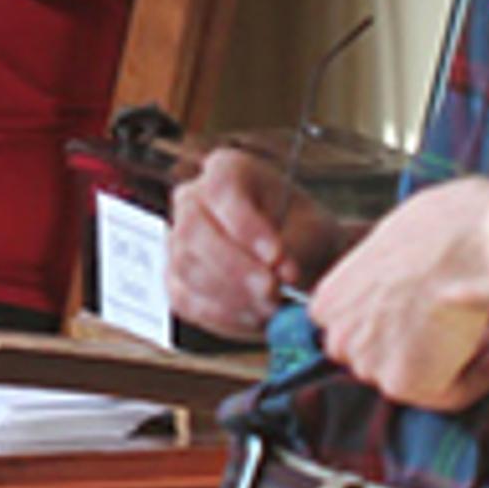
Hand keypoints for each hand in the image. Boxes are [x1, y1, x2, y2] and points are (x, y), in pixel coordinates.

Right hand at [166, 147, 332, 338]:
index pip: (221, 190)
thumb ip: (296, 246)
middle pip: (194, 231)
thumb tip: (278, 271)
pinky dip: (223, 316)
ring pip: (188, 269)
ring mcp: (177, 241)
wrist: (297, 261)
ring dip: (232, 296)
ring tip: (272, 306)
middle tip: (272, 291)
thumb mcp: (314, 230)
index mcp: (226, 169)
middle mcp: (192, 199)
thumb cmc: (304, 235)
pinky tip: (254, 318)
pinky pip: (187, 301)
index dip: (244, 225)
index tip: (276, 255)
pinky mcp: (175, 280)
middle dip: (235, 267)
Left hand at [303, 181, 488, 410]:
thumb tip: (416, 292)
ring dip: (463, 361)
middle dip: (433, 348)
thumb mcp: (397, 242)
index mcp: (330, 300)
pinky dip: (485, 375)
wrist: (465, 244)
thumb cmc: (442, 226)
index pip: (366, 329)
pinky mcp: (404, 384)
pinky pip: (451, 393)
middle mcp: (338, 336)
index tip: (445, 311)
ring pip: (423, 376)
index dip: (411, 324)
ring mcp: (368, 364)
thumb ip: (392, 280)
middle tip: (479, 331)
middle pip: (390, 356)